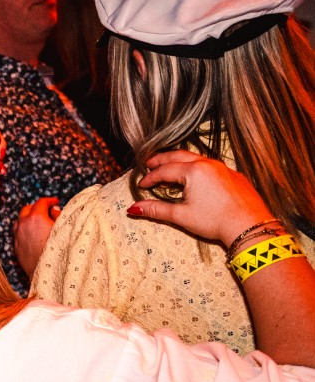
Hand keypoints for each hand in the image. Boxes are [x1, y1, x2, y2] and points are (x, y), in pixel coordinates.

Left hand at [14, 196, 60, 277]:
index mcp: (36, 217)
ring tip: (38, 221)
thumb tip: (53, 210)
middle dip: (37, 207)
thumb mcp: (63, 229)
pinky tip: (32, 233)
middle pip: (27, 209)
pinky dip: (24, 228)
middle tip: (48, 210)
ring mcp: (18, 235)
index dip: (49, 200)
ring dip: (28, 217)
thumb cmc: (59, 250)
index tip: (55, 202)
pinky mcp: (16, 247)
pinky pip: (17, 232)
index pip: (41, 202)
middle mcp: (23, 224)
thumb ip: (58, 216)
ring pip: (19, 220)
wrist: (48, 272)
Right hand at [129, 151, 272, 243]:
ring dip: (180, 161)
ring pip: (196, 158)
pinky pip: (211, 165)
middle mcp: (209, 164)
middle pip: (179, 156)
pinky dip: (196, 167)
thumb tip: (134, 208)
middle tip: (149, 163)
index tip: (141, 185)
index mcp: (194, 171)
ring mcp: (223, 168)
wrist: (248, 225)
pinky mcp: (233, 175)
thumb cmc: (215, 220)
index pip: (165, 170)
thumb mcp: (181, 216)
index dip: (150, 177)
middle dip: (162, 159)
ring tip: (170, 168)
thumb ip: (156, 210)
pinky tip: (194, 178)